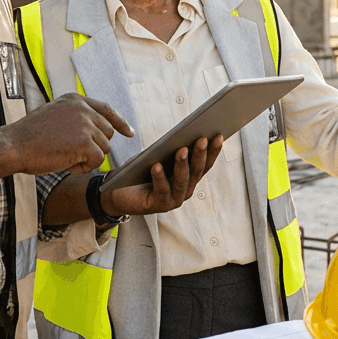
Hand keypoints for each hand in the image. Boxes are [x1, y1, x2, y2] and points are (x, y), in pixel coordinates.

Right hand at [8, 94, 133, 175]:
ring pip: (104, 148)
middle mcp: (83, 109)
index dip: (120, 122)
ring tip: (64, 157)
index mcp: (75, 100)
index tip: (129, 132)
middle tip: (73, 154)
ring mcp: (85, 125)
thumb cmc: (29, 136)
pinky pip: (97, 160)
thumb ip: (75, 117)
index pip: (106, 109)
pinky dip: (84, 167)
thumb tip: (97, 130)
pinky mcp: (85, 142)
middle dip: (95, 147)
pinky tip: (66, 164)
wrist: (14, 146)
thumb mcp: (54, 115)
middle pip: (107, 133)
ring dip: (87, 158)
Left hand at [101, 134, 223, 217]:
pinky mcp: (157, 206)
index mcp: (189, 179)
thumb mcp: (158, 157)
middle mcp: (185, 191)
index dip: (213, 151)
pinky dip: (159, 177)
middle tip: (202, 138)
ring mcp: (173, 200)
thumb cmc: (140, 172)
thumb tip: (183, 133)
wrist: (118, 193)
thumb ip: (171, 150)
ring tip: (182, 149)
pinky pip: (161, 190)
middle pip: (196, 171)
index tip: (219, 135)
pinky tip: (156, 165)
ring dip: (182, 164)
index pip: (205, 164)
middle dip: (200, 154)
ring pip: (181, 181)